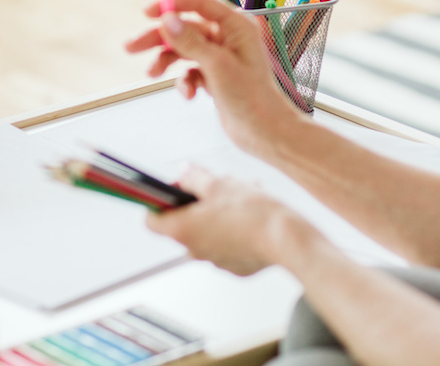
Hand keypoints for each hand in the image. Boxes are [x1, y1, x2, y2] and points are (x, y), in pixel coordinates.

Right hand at [124, 0, 303, 157]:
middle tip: (132, 46)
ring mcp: (220, 56)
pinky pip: (189, 70)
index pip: (199, 3)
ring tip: (152, 74)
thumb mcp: (217, 66)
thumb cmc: (252, 98)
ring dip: (166, 61)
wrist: (264, 132)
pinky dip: (184, 81)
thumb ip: (190, 42)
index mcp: (236, 26)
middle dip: (158, 38)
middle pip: (185, 27)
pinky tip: (189, 95)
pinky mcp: (214, 75)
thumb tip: (168, 20)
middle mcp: (228, 37)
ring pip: (183, 49)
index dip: (173, 4)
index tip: (148, 12)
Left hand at [146, 166, 303, 275]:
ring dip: (218, 212)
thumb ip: (194, 177)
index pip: (151, 220)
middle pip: (184, 222)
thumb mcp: (218, 183)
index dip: (160, 201)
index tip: (172, 189)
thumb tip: (184, 173)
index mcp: (182, 230)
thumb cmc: (253, 214)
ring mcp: (215, 261)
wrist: (287, 240)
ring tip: (240, 195)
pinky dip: (234, 228)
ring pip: (209, 230)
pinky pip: (228, 243)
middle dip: (198, 202)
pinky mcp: (235, 266)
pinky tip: (252, 214)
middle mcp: (194, 250)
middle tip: (215, 187)